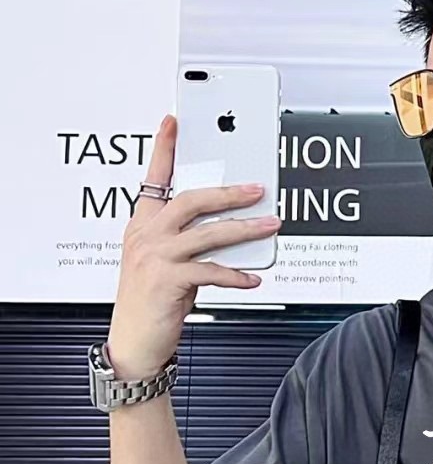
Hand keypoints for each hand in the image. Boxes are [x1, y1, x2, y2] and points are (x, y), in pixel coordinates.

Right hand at [108, 113, 280, 378]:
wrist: (133, 341)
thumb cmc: (149, 304)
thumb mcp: (162, 265)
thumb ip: (185, 244)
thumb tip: (227, 234)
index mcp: (142, 225)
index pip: (154, 178)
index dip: (163, 148)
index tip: (173, 122)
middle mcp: (146, 235)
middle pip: (191, 200)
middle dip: (229, 192)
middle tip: (257, 189)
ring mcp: (155, 257)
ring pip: (207, 233)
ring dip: (244, 229)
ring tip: (269, 226)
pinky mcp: (168, 281)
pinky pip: (210, 271)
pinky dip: (235, 275)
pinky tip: (252, 278)